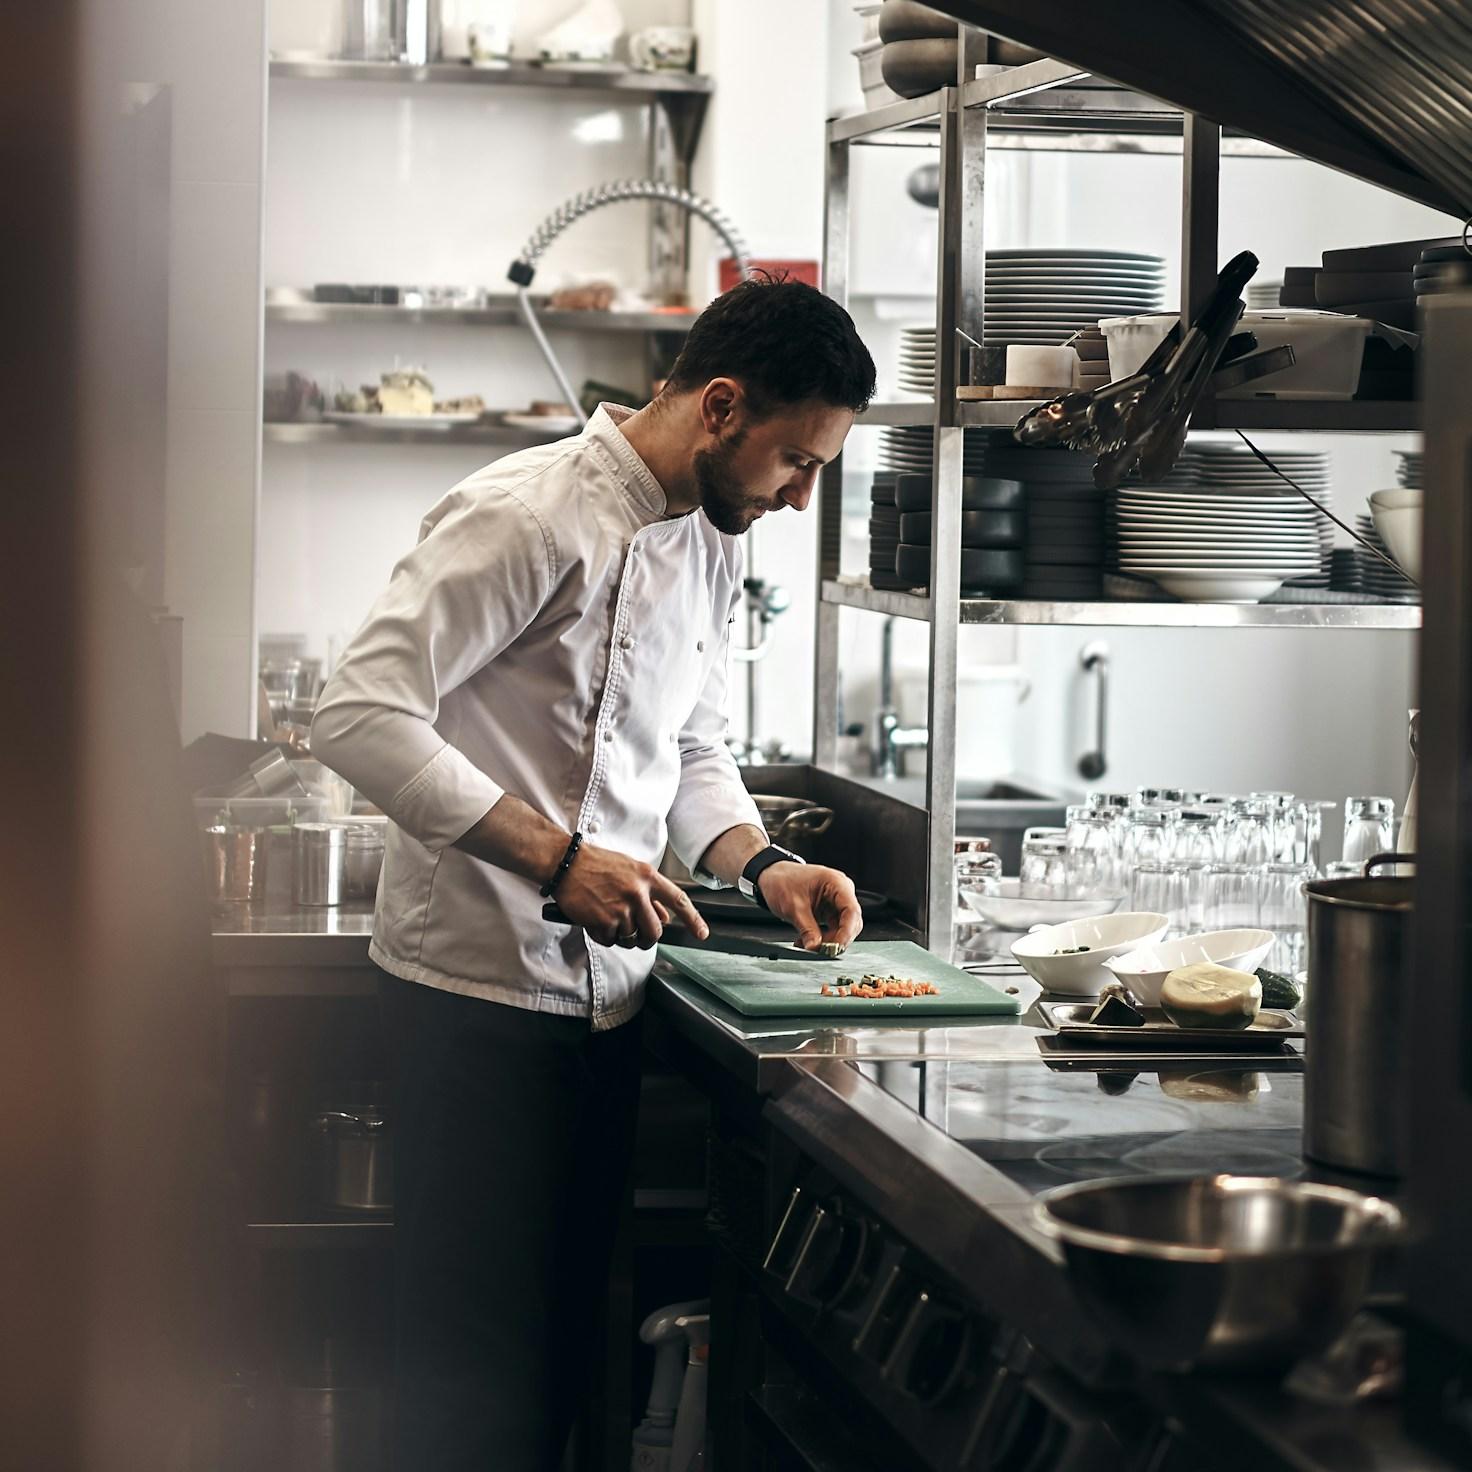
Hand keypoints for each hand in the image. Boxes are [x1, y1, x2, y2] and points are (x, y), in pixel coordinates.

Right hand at [555, 842, 709, 949]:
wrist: (566, 863)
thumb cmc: (597, 864)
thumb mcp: (630, 870)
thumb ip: (649, 892)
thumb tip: (664, 916)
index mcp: (648, 877)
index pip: (679, 901)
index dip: (693, 920)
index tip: (702, 933)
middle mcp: (638, 893)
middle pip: (655, 932)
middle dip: (646, 939)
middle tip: (635, 934)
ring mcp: (621, 908)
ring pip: (631, 939)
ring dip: (621, 936)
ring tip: (608, 919)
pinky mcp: (604, 921)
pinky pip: (610, 940)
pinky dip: (603, 936)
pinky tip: (595, 920)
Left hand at [755, 863, 863, 951]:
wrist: (771, 876)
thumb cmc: (782, 881)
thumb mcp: (793, 907)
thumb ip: (807, 929)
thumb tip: (815, 947)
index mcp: (836, 883)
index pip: (851, 911)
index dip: (846, 932)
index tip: (836, 947)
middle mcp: (841, 891)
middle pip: (851, 921)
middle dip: (837, 939)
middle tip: (821, 950)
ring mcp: (836, 901)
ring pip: (842, 928)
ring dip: (828, 940)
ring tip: (809, 946)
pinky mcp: (829, 910)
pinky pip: (833, 928)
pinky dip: (822, 938)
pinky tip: (808, 941)